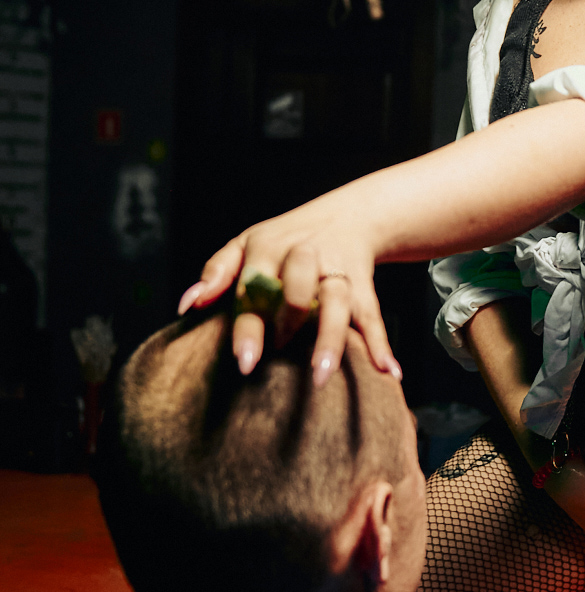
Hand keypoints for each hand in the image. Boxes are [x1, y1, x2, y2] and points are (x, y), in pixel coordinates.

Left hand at [176, 197, 398, 386]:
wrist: (348, 215)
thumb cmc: (284, 239)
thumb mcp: (246, 244)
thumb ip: (217, 272)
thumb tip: (187, 306)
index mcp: (267, 248)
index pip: (253, 289)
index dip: (249, 327)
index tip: (244, 363)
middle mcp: (304, 256)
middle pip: (296, 292)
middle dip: (289, 327)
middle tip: (281, 360)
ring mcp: (336, 270)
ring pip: (336, 303)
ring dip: (330, 340)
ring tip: (321, 377)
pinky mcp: (363, 283)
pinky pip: (371, 314)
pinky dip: (380, 344)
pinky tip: (389, 372)